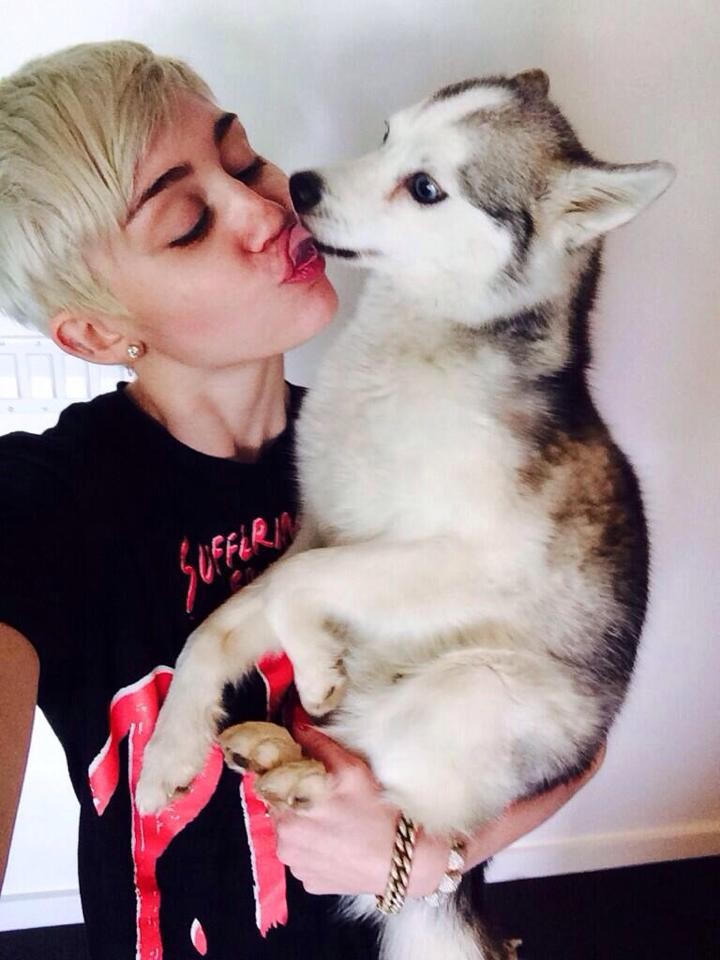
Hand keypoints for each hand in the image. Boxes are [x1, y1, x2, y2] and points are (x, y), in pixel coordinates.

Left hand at [271, 724, 605, 896]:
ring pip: (280, 796)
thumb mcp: (475, 793)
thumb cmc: (448, 840)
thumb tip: (594, 751)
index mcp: (342, 778)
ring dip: (297, 790)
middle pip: (281, 758)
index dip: (306, 712)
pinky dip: (302, 825)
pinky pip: (290, 833)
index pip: (299, 722)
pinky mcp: (299, 867)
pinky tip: (330, 825)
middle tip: (322, 754)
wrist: (434, 894)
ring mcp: (297, 840)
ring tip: (327, 791)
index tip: (319, 710)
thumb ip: (523, 768)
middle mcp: (311, 806)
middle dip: (296, 753)